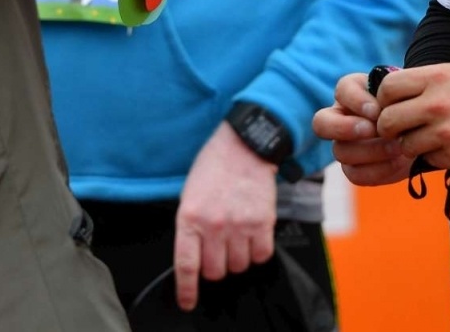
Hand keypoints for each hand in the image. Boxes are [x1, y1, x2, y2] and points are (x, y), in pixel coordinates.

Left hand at [173, 122, 277, 310]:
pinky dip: (257, 251)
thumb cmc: (213, 169)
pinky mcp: (263, 223)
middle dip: (216, 266)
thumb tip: (195, 257)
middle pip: (215, 271)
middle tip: (218, 249)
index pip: (186, 265)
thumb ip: (191, 227)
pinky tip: (253, 235)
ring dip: (237, 257)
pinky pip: (261, 256)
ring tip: (236, 236)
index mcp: (189, 217)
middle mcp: (213, 225)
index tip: (187, 302)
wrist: (244, 147)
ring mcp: (239, 225)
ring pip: (239, 266)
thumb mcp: (190, 195)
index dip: (187, 289)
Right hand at [313, 72, 414, 186]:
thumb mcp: (405, 96)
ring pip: (340, 152)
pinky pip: (356, 175)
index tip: (377, 111)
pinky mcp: (354, 169)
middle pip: (322, 123)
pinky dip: (379, 170)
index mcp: (351, 94)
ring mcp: (344, 145)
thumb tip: (382, 110)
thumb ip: (392, 97)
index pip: (341, 91)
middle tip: (374, 130)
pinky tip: (398, 162)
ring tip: (397, 147)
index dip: (355, 101)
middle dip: (346, 128)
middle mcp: (340, 119)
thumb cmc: (412, 108)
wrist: (425, 132)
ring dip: (371, 150)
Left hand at [373, 63, 449, 171]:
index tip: (390, 105)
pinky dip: (435, 156)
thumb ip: (425, 83)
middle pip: (387, 121)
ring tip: (430, 138)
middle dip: (389, 128)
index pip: (386, 89)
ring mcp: (446, 133)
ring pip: (406, 145)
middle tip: (401, 128)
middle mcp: (435, 105)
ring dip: (413, 145)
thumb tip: (393, 96)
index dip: (383, 100)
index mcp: (434, 78)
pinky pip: (430, 160)